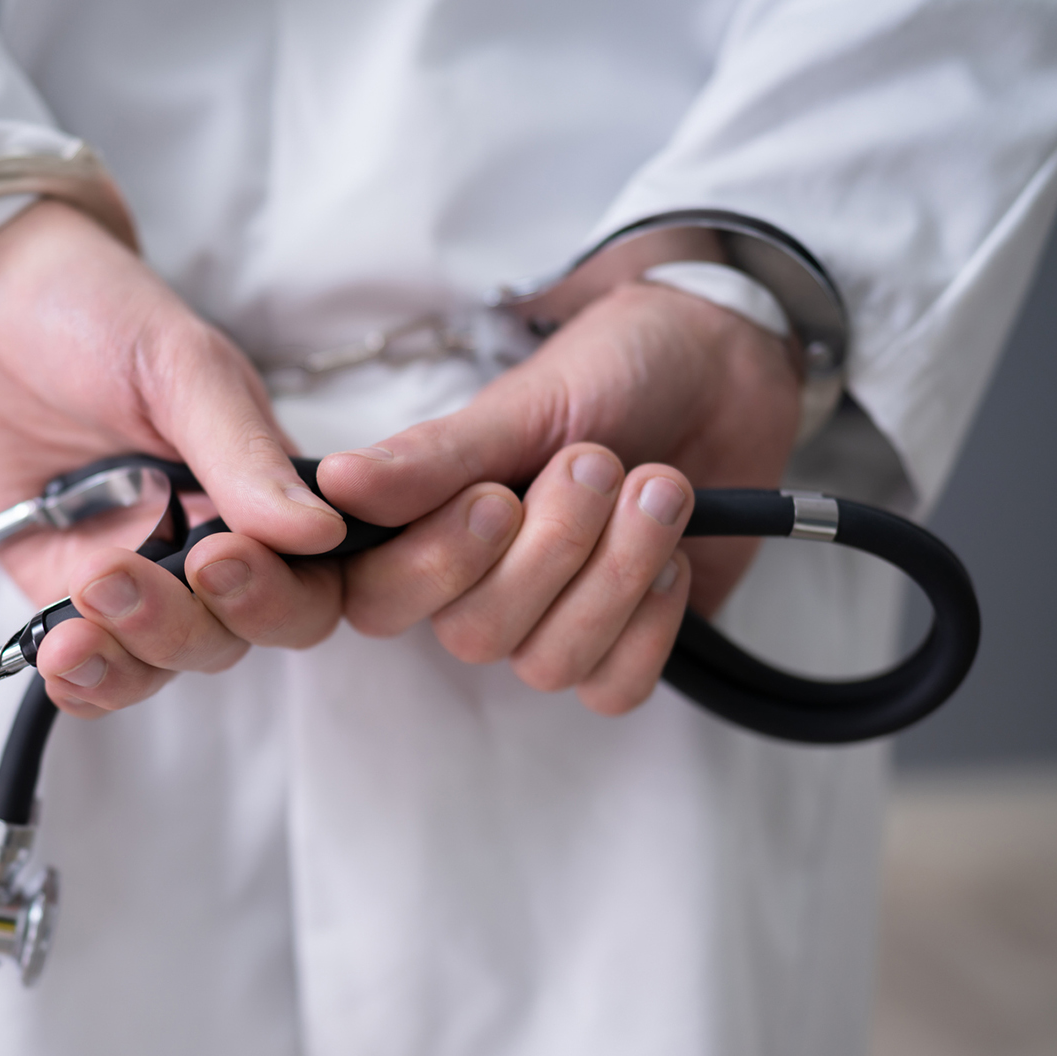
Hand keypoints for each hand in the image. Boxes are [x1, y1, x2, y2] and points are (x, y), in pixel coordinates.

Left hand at [0, 201, 345, 717]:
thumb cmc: (97, 312)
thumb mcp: (180, 365)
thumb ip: (244, 452)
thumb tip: (320, 530)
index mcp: (266, 491)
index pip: (314, 579)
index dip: (283, 591)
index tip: (221, 557)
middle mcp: (214, 543)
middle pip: (245, 632)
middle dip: (196, 623)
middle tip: (132, 574)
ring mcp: (143, 575)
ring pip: (172, 659)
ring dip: (133, 654)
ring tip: (83, 610)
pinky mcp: (68, 593)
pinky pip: (95, 665)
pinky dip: (83, 679)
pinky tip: (60, 657)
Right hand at [315, 280, 800, 714]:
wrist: (722, 366)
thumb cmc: (609, 373)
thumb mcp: (520, 403)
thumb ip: (433, 457)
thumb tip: (334, 484)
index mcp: (430, 528)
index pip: (378, 598)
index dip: (433, 567)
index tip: (495, 497)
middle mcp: (480, 589)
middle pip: (473, 636)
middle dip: (553, 549)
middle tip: (596, 462)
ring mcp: (552, 625)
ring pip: (550, 664)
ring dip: (616, 571)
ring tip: (656, 488)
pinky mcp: (626, 648)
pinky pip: (615, 688)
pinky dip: (652, 622)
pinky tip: (674, 555)